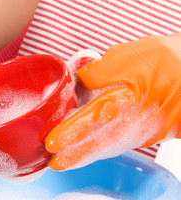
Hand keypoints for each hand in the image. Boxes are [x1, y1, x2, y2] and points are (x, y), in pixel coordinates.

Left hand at [45, 34, 180, 169]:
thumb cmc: (163, 58)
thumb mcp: (127, 55)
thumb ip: (101, 70)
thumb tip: (82, 79)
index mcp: (132, 99)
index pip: (96, 119)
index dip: (73, 132)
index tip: (54, 141)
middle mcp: (141, 121)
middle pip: (104, 142)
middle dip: (78, 153)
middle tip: (55, 161)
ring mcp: (149, 130)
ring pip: (115, 144)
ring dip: (90, 152)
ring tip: (67, 158)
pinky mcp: (154, 131)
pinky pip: (125, 141)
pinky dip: (105, 145)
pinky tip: (91, 146)